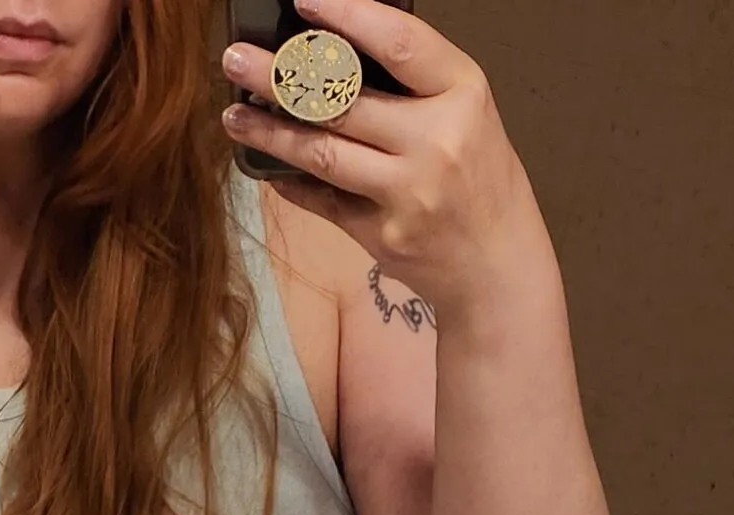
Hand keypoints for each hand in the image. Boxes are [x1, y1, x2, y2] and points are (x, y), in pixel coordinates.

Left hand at [221, 0, 539, 313]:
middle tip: (235, 59)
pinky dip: (291, 182)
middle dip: (280, 77)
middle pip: (344, 99)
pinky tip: (265, 166)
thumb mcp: (468, 116)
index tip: (302, 1)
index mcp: (463, 94)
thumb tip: (335, 55)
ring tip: (234, 114)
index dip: (345, 16)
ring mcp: (408, 192)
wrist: (499, 268)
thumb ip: (416, 87)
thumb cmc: (481, 183)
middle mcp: (436, 140)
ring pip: (322, 152)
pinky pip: (324, 200)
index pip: (398, 42)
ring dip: (270, 133)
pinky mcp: (383, 235)